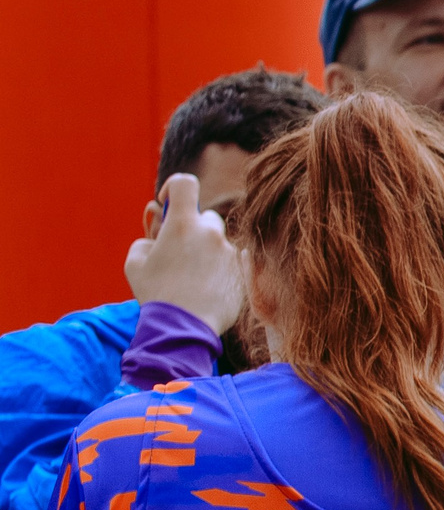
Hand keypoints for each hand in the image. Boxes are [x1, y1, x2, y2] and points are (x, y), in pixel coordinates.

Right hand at [124, 175, 243, 333]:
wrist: (183, 326)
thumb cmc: (155, 293)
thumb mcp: (135, 261)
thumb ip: (147, 238)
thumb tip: (157, 231)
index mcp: (183, 223)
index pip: (185, 183)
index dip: (173, 188)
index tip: (166, 205)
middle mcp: (211, 232)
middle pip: (205, 216)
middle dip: (192, 229)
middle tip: (177, 250)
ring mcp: (229, 252)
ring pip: (218, 241)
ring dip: (205, 250)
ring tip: (189, 275)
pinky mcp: (241, 271)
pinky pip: (229, 262)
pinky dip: (217, 269)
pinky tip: (203, 287)